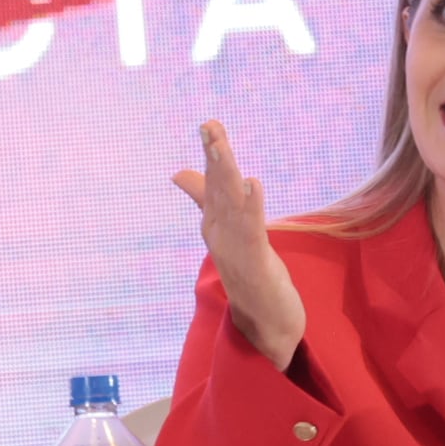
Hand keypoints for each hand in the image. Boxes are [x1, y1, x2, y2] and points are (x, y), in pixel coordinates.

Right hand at [170, 119, 304, 370]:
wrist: (264, 322)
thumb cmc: (248, 273)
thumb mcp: (229, 231)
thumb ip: (206, 200)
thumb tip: (180, 172)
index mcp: (216, 224)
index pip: (214, 183)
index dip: (212, 153)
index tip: (210, 123)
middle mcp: (221, 234)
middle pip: (219, 189)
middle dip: (216, 156)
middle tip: (211, 125)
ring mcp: (235, 249)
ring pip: (232, 205)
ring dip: (227, 175)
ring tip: (223, 147)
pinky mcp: (255, 264)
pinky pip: (252, 231)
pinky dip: (251, 207)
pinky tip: (254, 184)